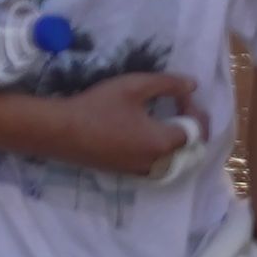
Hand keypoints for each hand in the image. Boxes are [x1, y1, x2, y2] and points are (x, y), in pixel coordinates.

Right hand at [39, 70, 199, 176]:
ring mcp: (142, 171)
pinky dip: (161, 150)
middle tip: (180, 107)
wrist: (60, 131)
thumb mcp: (132, 86)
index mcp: (163, 141)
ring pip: (174, 159)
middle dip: (190, 127)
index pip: (196, 130)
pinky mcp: (127, 173)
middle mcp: (158, 162)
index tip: (184, 95)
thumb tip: (192, 85)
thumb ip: (166, 84)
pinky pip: (157, 165)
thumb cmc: (96, 106)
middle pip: (189, 148)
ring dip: (176, 140)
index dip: (195, 111)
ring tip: (165, 121)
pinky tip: (145, 135)